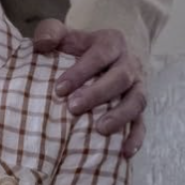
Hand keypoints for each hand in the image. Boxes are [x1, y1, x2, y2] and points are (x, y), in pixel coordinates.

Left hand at [32, 20, 145, 157]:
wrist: (108, 54)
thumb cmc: (79, 48)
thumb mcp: (65, 35)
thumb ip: (50, 32)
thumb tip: (42, 45)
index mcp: (112, 43)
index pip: (100, 55)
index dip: (81, 71)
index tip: (59, 89)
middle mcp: (129, 63)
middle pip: (120, 77)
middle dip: (98, 93)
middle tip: (73, 108)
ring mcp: (138, 86)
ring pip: (137, 100)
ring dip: (120, 116)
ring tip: (100, 130)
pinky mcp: (139, 108)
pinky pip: (143, 122)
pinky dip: (136, 137)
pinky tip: (124, 152)